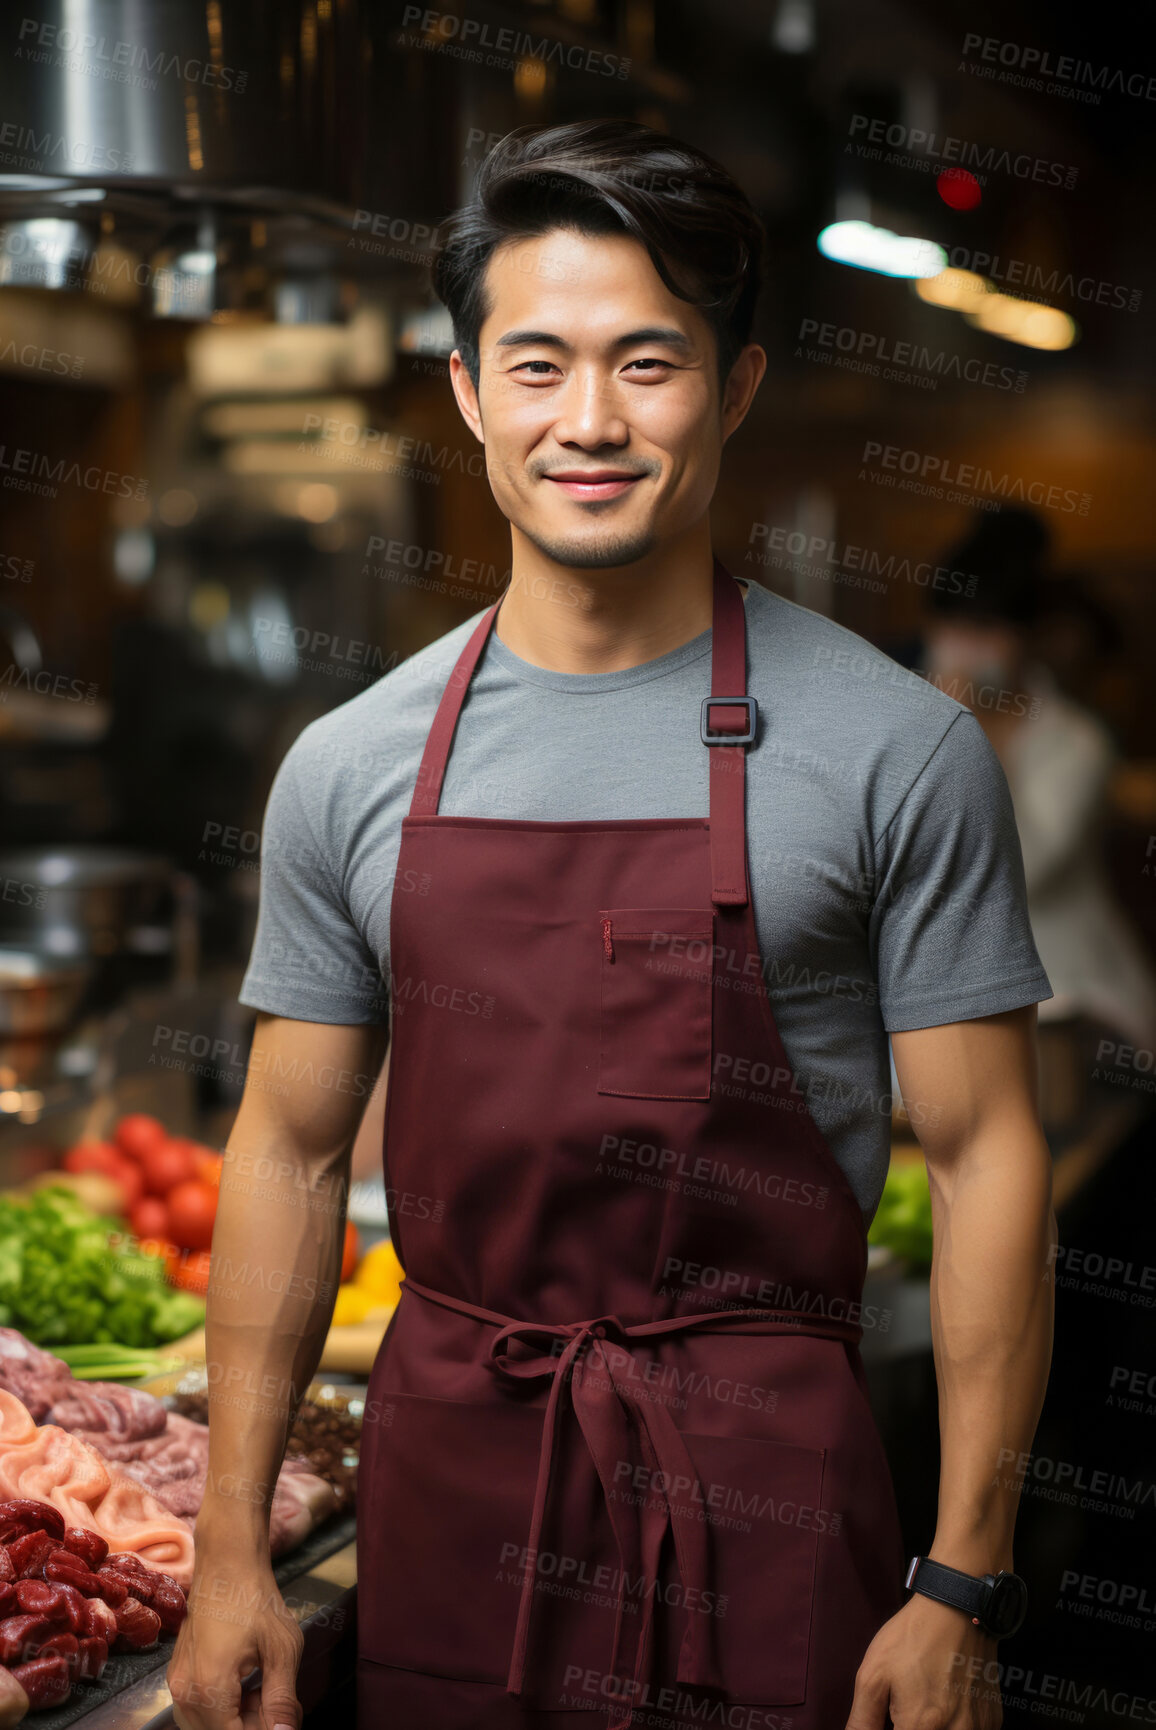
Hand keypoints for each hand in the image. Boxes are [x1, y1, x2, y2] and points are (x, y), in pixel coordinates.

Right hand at [168, 1554, 303, 1729]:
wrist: (227, 1562)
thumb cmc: (255, 1598)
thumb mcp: (282, 1649)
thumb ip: (282, 1701)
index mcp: (208, 1687)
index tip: (280, 1716)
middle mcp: (183, 1691)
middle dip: (250, 1726)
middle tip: (274, 1698)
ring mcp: (176, 1683)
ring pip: (206, 1726)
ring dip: (236, 1720)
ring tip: (262, 1688)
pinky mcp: (178, 1675)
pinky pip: (198, 1709)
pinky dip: (223, 1708)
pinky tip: (246, 1684)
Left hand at [845, 1593, 1002, 1728]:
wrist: (958, 1608)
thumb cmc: (914, 1637)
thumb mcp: (874, 1674)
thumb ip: (863, 1720)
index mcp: (921, 1725)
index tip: (890, 1718)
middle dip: (909, 1727)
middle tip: (905, 1706)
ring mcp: (978, 1729)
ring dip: (931, 1725)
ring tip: (926, 1699)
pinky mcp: (993, 1721)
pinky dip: (953, 1724)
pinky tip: (947, 1699)